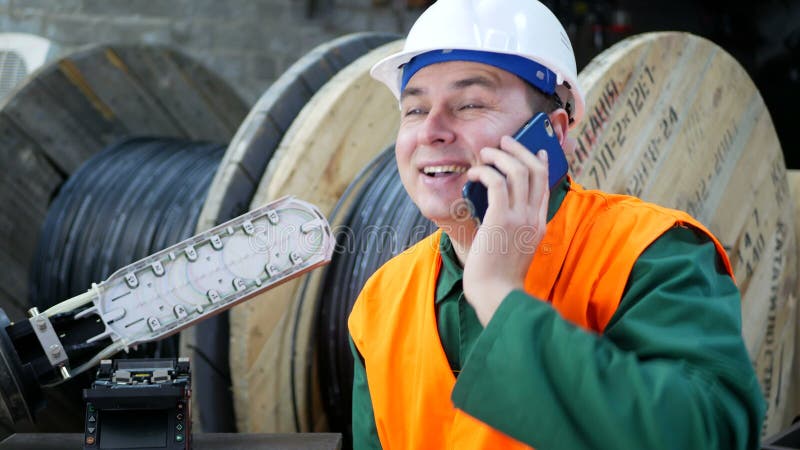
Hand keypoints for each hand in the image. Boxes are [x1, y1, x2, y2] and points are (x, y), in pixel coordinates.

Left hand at [462, 135, 548, 324]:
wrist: (496, 295)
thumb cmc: (497, 277)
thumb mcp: (513, 248)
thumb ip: (510, 228)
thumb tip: (494, 208)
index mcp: (539, 224)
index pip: (545, 185)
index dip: (540, 163)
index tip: (535, 151)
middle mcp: (533, 217)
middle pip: (535, 170)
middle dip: (519, 150)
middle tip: (504, 141)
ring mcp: (520, 217)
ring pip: (517, 170)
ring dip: (499, 156)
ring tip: (484, 153)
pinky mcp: (502, 219)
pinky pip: (498, 182)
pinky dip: (485, 172)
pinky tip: (474, 174)